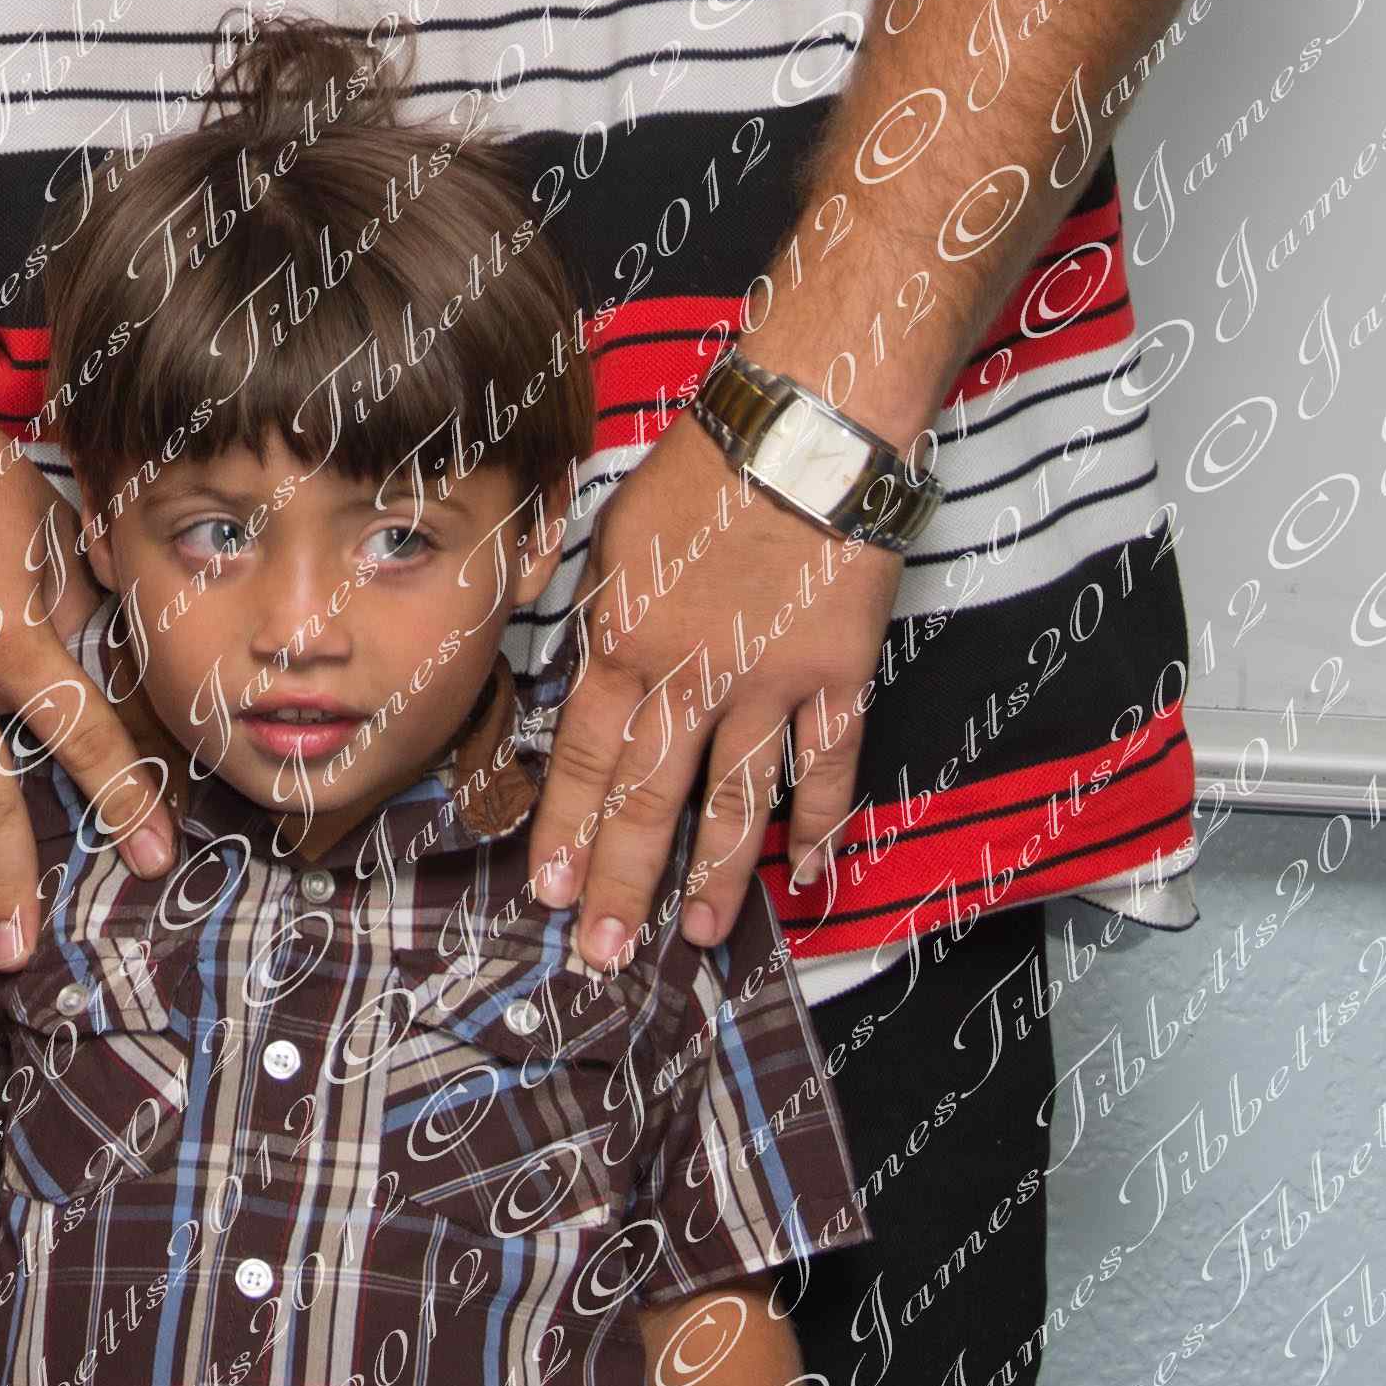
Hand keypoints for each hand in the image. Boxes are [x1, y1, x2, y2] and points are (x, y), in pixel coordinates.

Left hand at [532, 416, 899, 966]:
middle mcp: (690, 677)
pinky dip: (822, 824)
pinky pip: (829, 768)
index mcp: (622, 639)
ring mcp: (770, 685)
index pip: (579, 757)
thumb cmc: (701, 467)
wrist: (805, 431)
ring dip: (715, 878)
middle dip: (619, 883)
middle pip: (648, 799)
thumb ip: (592, 613)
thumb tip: (571, 677)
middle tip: (601, 954)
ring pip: (736, 803)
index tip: (546, 891)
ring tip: (698, 939)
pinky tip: (809, 872)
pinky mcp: (839, 678)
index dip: (562, 829)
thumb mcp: (612, 532)